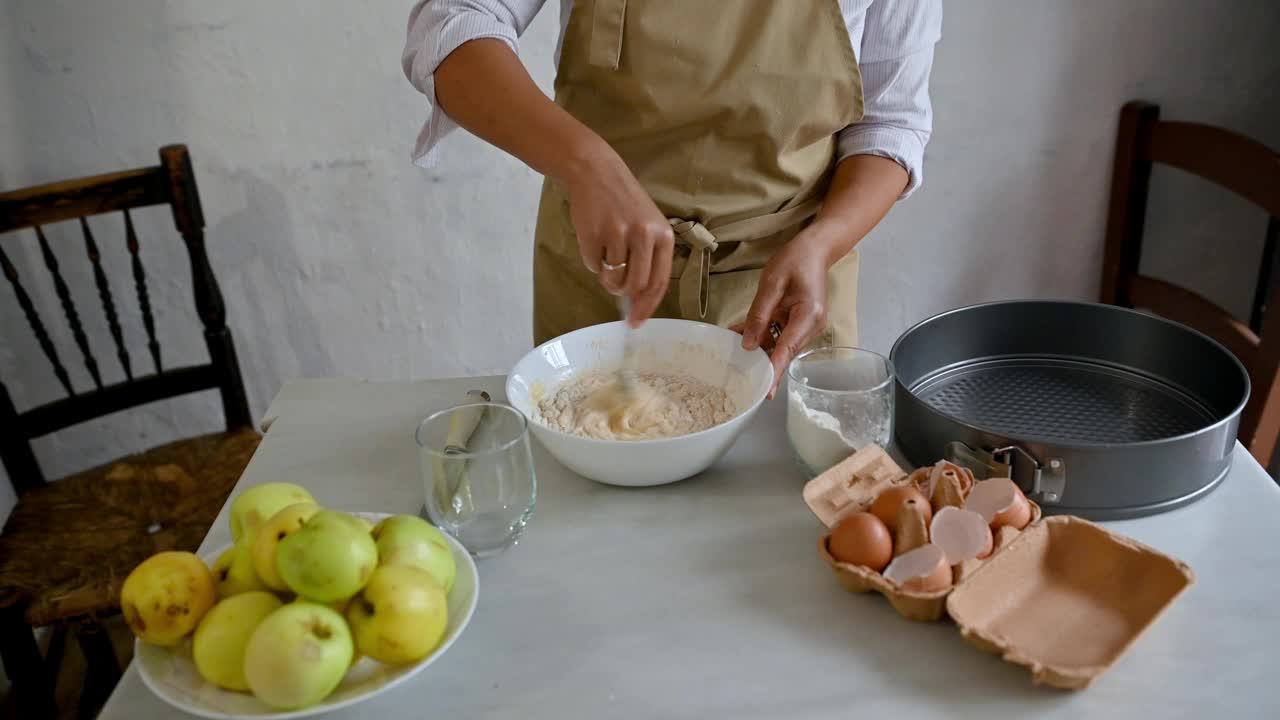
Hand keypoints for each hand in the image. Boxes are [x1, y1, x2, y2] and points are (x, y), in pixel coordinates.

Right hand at [565, 144, 673, 325]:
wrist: (596, 172)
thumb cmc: (625, 203)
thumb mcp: (648, 225)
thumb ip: (649, 260)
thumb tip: (639, 300)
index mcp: (663, 236)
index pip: (659, 282)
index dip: (647, 307)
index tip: (636, 322)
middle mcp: (644, 235)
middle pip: (635, 286)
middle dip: (624, 293)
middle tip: (616, 287)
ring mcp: (618, 235)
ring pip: (613, 279)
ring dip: (607, 278)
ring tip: (606, 258)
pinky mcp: (594, 235)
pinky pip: (593, 266)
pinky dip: (593, 261)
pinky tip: (594, 241)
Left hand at [733, 223, 841, 398]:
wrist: (815, 249)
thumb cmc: (796, 260)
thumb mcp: (772, 283)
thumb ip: (759, 314)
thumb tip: (747, 344)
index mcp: (808, 316)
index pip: (787, 349)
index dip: (774, 370)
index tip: (765, 391)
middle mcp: (811, 325)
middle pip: (784, 350)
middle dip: (761, 358)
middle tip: (736, 369)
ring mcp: (808, 325)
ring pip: (780, 344)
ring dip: (759, 344)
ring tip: (733, 340)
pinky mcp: (801, 322)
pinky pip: (780, 333)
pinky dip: (763, 334)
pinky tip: (742, 331)